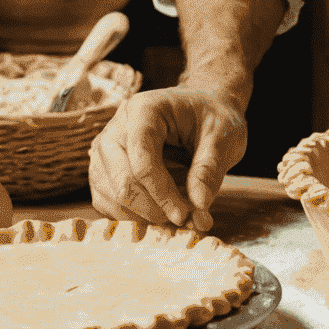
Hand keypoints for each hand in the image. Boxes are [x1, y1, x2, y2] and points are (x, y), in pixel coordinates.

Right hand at [89, 87, 247, 231]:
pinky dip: (130, 215)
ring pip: (109, 196)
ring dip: (141, 215)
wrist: (205, 109)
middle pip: (121, 182)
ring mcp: (106, 150)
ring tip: (175, 214)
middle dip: (152, 208)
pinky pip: (106, 201)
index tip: (184, 214)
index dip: (162, 193)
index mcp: (144, 110)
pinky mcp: (105, 169)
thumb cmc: (213, 117)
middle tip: (182, 219)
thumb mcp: (223, 136)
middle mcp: (116, 128)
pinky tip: (159, 212)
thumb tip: (199, 204)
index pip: (143, 161)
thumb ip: (209, 169)